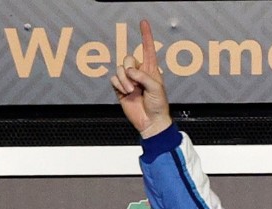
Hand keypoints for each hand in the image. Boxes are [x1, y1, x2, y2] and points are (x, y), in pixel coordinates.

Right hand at [111, 19, 172, 137]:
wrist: (150, 122)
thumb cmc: (158, 105)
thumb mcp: (155, 87)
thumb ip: (143, 75)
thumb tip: (129, 71)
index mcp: (151, 69)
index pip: (147, 48)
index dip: (145, 35)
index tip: (143, 23)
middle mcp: (139, 72)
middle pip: (128, 58)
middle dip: (130, 69)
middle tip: (135, 83)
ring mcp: (129, 80)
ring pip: (120, 68)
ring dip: (124, 80)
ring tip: (132, 90)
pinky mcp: (120, 88)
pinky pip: (114, 78)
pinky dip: (119, 85)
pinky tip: (126, 92)